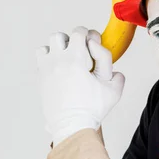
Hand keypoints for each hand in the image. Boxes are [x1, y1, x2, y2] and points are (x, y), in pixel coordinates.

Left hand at [36, 26, 124, 145]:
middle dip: (71, 41)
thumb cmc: (92, 109)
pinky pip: (41, 59)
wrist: (71, 125)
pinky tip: (58, 69)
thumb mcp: (113, 91)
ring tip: (67, 60)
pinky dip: (48, 59)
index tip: (92, 44)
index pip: (79, 32)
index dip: (88, 35)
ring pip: (47, 45)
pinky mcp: (41, 78)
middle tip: (80, 53)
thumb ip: (118, 75)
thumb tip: (115, 69)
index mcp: (76, 59)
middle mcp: (58, 61)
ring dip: (58, 49)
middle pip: (60, 36)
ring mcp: (47, 69)